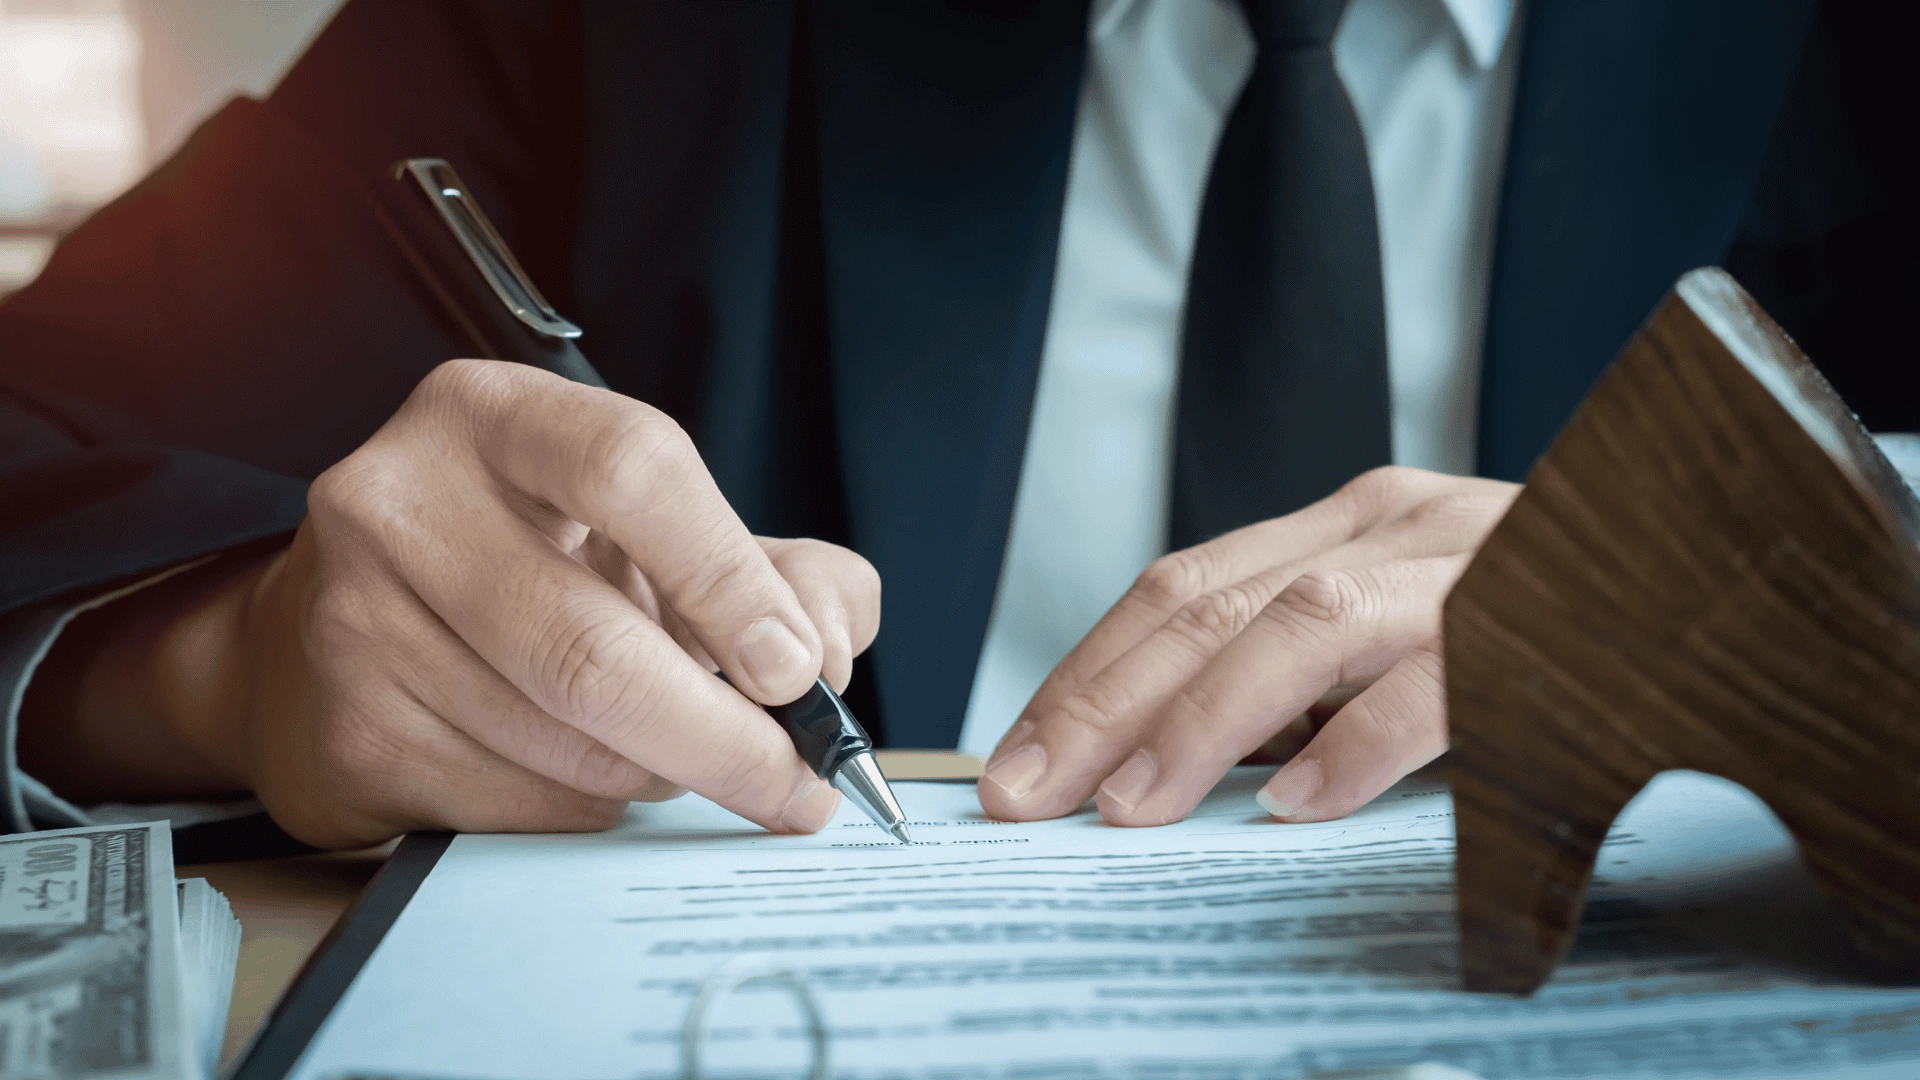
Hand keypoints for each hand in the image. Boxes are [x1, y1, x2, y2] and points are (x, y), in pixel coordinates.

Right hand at [18, 360, 878, 848]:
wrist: (332, 644)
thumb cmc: (529, 569)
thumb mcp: (656, 533)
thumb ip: (779, 569)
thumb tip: (829, 648)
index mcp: (497, 416)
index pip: (630, 468)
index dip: (728, 577)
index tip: (796, 669)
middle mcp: (405, 499)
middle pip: (593, 646)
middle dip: (725, 738)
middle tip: (797, 786)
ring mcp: (359, 617)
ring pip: (566, 741)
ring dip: (660, 773)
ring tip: (679, 755)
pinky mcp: (350, 728)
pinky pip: (518, 803)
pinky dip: (589, 808)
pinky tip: (588, 774)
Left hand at [976, 466, 1517, 827]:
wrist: (1720, 550)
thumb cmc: (1540, 613)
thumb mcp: (1405, 625)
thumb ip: (1306, 672)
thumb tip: (1161, 765)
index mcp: (1345, 521)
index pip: (1182, 585)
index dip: (1086, 669)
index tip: (1016, 756)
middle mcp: (1392, 523)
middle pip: (1208, 601)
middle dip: (1100, 702)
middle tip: (1027, 795)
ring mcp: (1467, 561)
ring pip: (1302, 623)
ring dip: (1202, 722)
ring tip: (1130, 808)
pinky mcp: (1542, 618)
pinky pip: (1443, 680)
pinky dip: (1363, 743)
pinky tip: (1303, 806)